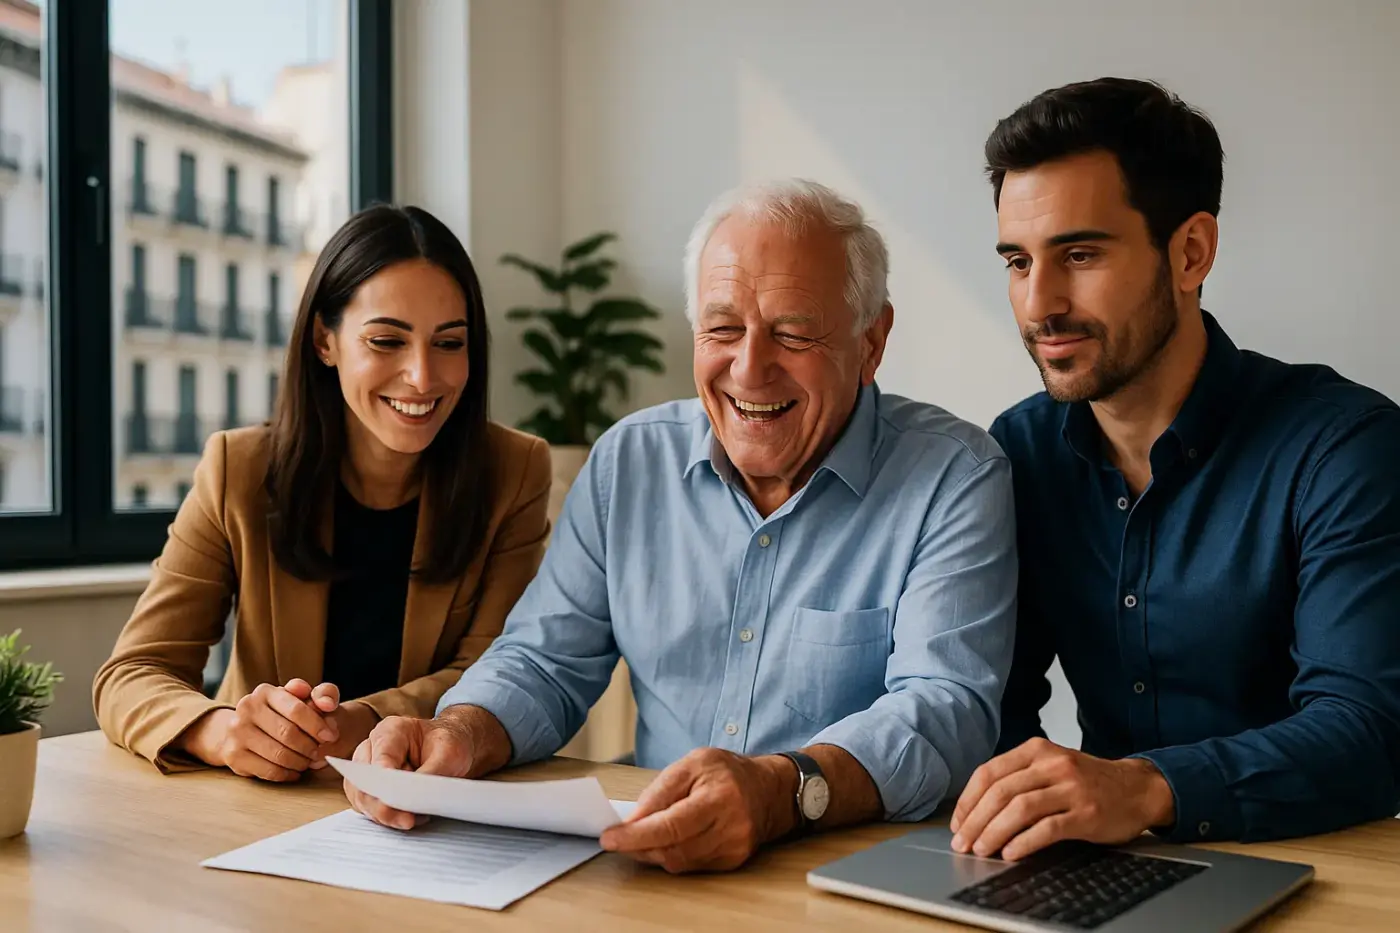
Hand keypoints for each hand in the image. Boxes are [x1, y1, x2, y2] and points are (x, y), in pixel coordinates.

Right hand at [182, 679, 337, 781]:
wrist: (242, 730)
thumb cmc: (282, 713)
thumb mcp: (302, 698)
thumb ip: (322, 694)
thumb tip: (327, 704)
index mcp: (265, 692)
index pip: (296, 710)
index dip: (317, 725)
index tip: (331, 736)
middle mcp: (246, 709)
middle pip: (288, 734)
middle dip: (310, 746)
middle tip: (319, 752)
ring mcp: (236, 733)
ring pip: (279, 755)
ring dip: (300, 762)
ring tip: (307, 761)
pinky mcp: (233, 755)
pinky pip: (268, 771)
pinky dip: (287, 774)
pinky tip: (294, 771)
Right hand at [343, 706, 509, 830]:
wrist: (448, 749)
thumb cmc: (448, 745)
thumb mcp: (449, 754)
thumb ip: (429, 773)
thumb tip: (412, 797)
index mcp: (391, 730)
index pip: (380, 758)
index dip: (385, 781)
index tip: (397, 798)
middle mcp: (372, 748)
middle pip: (365, 782)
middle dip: (384, 806)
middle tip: (409, 820)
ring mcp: (367, 769)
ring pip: (363, 799)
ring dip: (387, 814)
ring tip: (415, 818)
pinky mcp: (369, 789)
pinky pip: (369, 809)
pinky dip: (388, 817)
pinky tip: (411, 818)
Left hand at [599, 748, 793, 873]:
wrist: (768, 790)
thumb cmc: (727, 772)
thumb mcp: (692, 763)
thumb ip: (661, 789)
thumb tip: (633, 819)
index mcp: (719, 796)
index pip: (671, 825)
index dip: (636, 835)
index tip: (610, 838)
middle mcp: (730, 826)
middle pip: (673, 848)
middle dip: (639, 845)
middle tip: (618, 838)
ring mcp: (734, 847)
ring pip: (679, 862)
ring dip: (653, 852)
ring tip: (641, 837)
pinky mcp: (733, 860)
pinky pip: (692, 866)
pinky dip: (672, 855)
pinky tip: (666, 842)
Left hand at [949, 738, 1174, 860]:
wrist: (1137, 788)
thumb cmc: (1087, 782)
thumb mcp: (1050, 767)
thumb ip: (1018, 779)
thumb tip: (975, 811)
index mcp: (1036, 750)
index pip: (989, 773)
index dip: (968, 800)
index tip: (957, 823)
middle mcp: (1052, 764)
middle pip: (1000, 791)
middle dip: (975, 820)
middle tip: (963, 842)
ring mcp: (1070, 788)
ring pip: (1020, 808)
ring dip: (994, 832)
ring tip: (982, 850)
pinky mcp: (1086, 813)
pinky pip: (1047, 828)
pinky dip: (1024, 842)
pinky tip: (1011, 853)